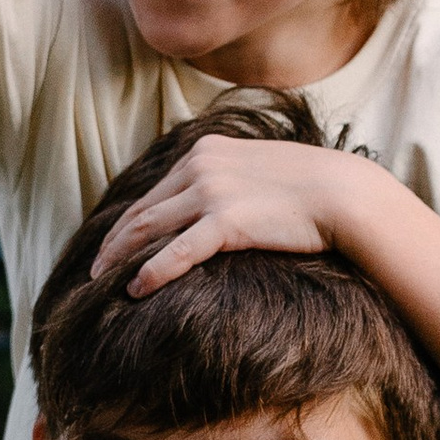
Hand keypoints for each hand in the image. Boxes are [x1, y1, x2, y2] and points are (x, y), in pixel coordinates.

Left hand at [87, 138, 383, 296]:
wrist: (345, 193)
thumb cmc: (310, 188)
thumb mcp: (258, 169)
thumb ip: (227, 179)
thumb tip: (209, 206)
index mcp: (204, 150)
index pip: (153, 191)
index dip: (126, 221)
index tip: (111, 245)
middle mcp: (201, 165)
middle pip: (141, 210)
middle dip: (113, 242)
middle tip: (93, 269)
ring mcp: (211, 191)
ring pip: (148, 230)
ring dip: (120, 258)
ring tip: (101, 283)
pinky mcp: (226, 221)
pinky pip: (177, 252)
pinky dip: (151, 272)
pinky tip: (135, 290)